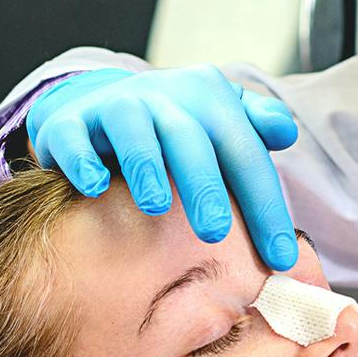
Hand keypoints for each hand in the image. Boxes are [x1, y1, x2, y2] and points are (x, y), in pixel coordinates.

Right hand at [26, 66, 300, 264]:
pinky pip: (74, 138)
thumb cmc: (176, 125)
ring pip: (132, 130)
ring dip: (144, 166)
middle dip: (204, 186)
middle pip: (190, 140)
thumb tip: (286, 132)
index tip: (281, 258)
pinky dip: (82, 160)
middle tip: (216, 233)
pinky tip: (92, 187)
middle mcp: (163, 97)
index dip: (266, 206)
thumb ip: (257, 126)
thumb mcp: (220, 119)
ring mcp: (115, 106)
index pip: (245, 154)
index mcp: (210, 100)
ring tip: (156, 207)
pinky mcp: (70, 123)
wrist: (100, 103)